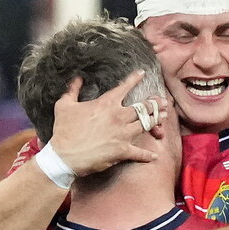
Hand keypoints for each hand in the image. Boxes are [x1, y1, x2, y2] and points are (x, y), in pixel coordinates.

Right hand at [49, 71, 167, 176]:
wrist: (64, 156)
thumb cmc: (64, 131)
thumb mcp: (64, 105)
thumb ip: (73, 89)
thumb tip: (77, 78)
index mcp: (106, 103)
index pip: (124, 87)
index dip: (135, 78)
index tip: (143, 73)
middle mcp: (118, 116)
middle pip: (142, 107)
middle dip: (154, 103)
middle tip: (163, 102)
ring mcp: (122, 134)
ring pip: (146, 125)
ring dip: (156, 121)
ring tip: (164, 118)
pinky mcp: (122, 151)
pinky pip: (140, 152)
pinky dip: (147, 155)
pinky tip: (154, 156)